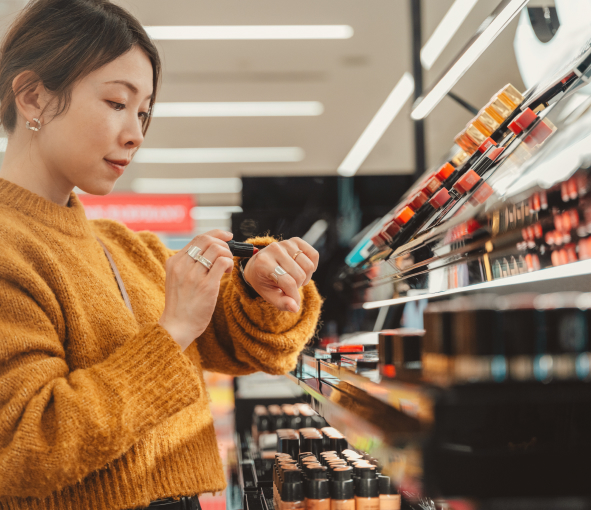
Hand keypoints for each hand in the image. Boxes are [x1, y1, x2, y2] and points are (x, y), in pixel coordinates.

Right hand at [159, 230, 233, 350]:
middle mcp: (183, 266)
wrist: (176, 326)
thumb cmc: (180, 305)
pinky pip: (223, 262)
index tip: (227, 236)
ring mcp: (194, 275)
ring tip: (226, 266)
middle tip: (228, 253)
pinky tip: (227, 272)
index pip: (198, 238)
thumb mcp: (177, 279)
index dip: (216, 234)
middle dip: (223, 243)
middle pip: (208, 240)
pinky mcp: (207, 286)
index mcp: (174, 262)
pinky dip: (229, 263)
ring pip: (217, 249)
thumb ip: (188, 265)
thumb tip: (210, 251)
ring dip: (228, 254)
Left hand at [243, 238, 318, 312]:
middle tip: (290, 286)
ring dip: (305, 277)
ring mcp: (285, 243)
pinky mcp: (295, 240)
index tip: (294, 303)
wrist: (258, 264)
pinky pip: (314, 255)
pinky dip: (312, 265)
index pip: (288, 282)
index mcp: (263, 263)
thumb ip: (282, 303)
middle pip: (300, 275)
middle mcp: (274, 249)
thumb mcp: (269, 295)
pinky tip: (302, 269)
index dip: (294, 296)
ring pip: (308, 266)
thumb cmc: (264, 281)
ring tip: (295, 278)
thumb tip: (295, 307)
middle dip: (298, 286)